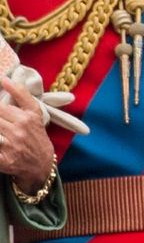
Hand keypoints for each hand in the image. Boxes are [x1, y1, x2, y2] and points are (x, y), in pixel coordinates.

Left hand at [0, 76, 55, 192]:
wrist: (40, 163)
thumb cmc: (35, 135)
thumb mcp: (35, 113)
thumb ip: (21, 96)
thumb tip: (4, 79)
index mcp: (30, 116)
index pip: (3, 106)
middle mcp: (21, 129)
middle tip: (0, 121)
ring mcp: (12, 145)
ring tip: (0, 129)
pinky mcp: (4, 160)